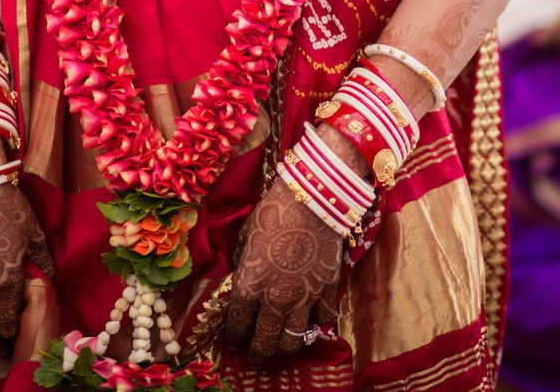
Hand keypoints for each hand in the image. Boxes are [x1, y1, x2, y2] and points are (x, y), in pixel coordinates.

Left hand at [223, 181, 342, 370]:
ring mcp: (303, 299)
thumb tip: (242, 272)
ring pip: (293, 341)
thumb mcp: (246, 235)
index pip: (237, 325)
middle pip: (265, 343)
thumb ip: (242, 261)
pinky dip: (316, 323)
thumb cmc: (274, 211)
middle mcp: (275, 300)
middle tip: (255, 360)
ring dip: (285, 349)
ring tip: (281, 348)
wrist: (313, 200)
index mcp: (250, 285)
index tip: (233, 342)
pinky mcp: (326, 291)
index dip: (234, 337)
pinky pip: (322, 320)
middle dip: (258, 356)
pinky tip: (311, 320)